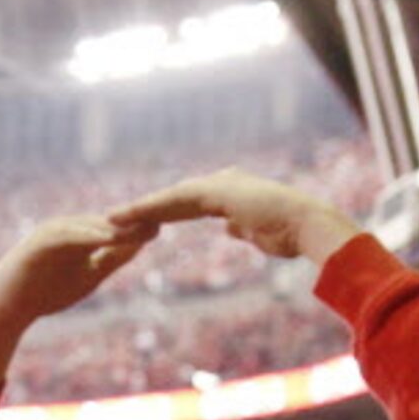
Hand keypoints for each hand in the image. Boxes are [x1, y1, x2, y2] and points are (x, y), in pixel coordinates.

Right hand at [0, 216, 155, 394]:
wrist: (9, 306)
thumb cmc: (47, 292)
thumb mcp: (90, 275)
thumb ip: (113, 258)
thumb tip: (141, 243)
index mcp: (82, 234)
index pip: (116, 228)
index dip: (140, 225)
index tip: (168, 224)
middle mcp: (69, 227)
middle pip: (107, 222)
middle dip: (134, 220)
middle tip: (164, 216)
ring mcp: (54, 232)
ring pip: (89, 226)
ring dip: (115, 226)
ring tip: (142, 226)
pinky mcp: (39, 242)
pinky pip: (67, 236)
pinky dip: (87, 235)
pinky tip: (107, 237)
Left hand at [109, 168, 360, 264]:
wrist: (308, 226)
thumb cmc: (292, 235)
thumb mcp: (260, 234)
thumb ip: (241, 228)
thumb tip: (230, 229)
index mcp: (230, 194)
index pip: (188, 204)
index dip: (162, 213)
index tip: (139, 224)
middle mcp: (222, 183)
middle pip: (174, 198)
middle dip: (145, 209)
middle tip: (113, 218)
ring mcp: (219, 185)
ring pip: (170, 197)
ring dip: (139, 208)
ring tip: (110, 218)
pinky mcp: (216, 192)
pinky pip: (175, 201)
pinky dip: (150, 209)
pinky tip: (129, 217)